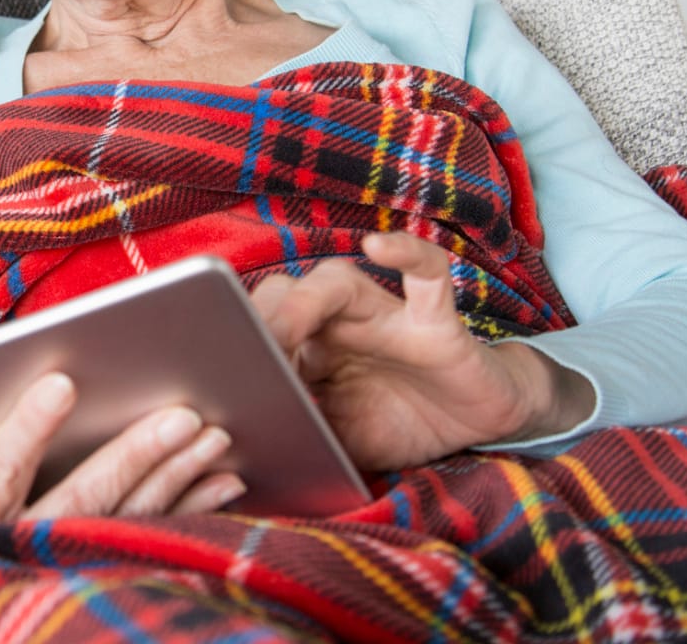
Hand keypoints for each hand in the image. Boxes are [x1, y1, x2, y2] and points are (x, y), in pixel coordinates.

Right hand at [0, 371, 243, 580]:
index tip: (62, 381)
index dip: (27, 429)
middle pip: (84, 499)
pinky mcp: (121, 574)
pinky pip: (164, 539)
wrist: (0, 622)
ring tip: (215, 434)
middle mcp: (29, 552)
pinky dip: (198, 507)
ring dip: (179, 476)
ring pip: (133, 517)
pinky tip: (227, 477)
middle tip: (183, 412)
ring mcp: (78, 569)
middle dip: (134, 454)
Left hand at [252, 232, 595, 470]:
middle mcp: (339, 320)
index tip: (209, 370)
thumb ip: (300, 428)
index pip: (261, 325)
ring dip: (307, 301)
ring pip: (337, 281)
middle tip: (240, 356)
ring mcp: (385, 314)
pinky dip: (406, 251)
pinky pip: (425, 271)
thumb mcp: (340, 437)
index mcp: (311, 346)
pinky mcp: (435, 319)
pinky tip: (379, 245)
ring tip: (287, 327)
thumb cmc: (400, 422)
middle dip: (260, 320)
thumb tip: (240, 441)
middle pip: (286, 293)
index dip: (235, 340)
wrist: (478, 425)